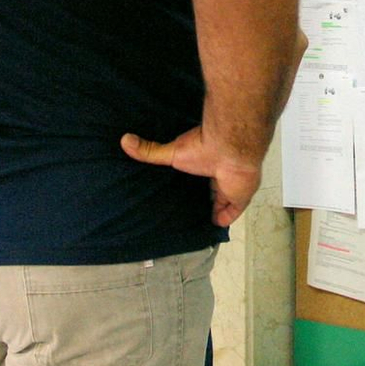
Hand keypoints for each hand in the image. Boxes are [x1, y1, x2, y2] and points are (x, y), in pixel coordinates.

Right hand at [121, 126, 262, 226]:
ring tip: (202, 220)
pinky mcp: (240, 198)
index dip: (198, 185)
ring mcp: (233, 186)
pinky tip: (215, 225)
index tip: (188, 193)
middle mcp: (222, 174)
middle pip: (216, 190)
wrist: (228, 148)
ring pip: (226, 201)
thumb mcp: (172, 152)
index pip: (204, 176)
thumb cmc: (202, 147)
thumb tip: (124, 140)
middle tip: (193, 210)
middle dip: (208, 198)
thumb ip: (150, 151)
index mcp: (208, 163)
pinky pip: (233, 212)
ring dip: (216, 209)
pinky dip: (224, 218)